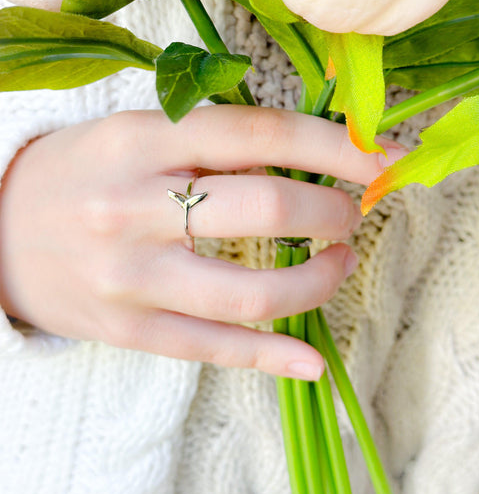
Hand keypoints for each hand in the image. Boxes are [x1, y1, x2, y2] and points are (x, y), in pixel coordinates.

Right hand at [0, 106, 403, 378]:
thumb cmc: (81, 171)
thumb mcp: (134, 132)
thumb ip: (211, 141)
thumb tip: (303, 157)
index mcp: (137, 140)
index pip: (257, 134)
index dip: (333, 145)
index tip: (383, 156)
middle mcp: (133, 207)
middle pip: (263, 209)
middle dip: (330, 210)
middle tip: (351, 210)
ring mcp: (132, 278)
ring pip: (250, 292)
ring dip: (317, 281)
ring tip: (336, 263)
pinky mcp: (131, 331)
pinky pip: (215, 350)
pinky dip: (275, 357)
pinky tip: (316, 361)